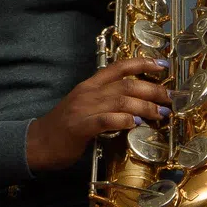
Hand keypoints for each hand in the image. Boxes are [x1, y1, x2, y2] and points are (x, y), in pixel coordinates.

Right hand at [26, 58, 175, 171]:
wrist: (37, 143)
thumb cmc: (64, 127)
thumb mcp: (84, 106)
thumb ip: (106, 102)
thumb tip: (136, 105)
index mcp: (90, 85)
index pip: (119, 67)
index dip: (142, 63)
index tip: (162, 64)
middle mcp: (88, 93)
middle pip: (126, 85)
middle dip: (152, 90)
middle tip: (169, 97)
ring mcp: (83, 109)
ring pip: (120, 101)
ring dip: (145, 107)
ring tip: (160, 114)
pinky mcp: (80, 127)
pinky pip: (105, 120)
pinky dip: (123, 120)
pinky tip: (135, 124)